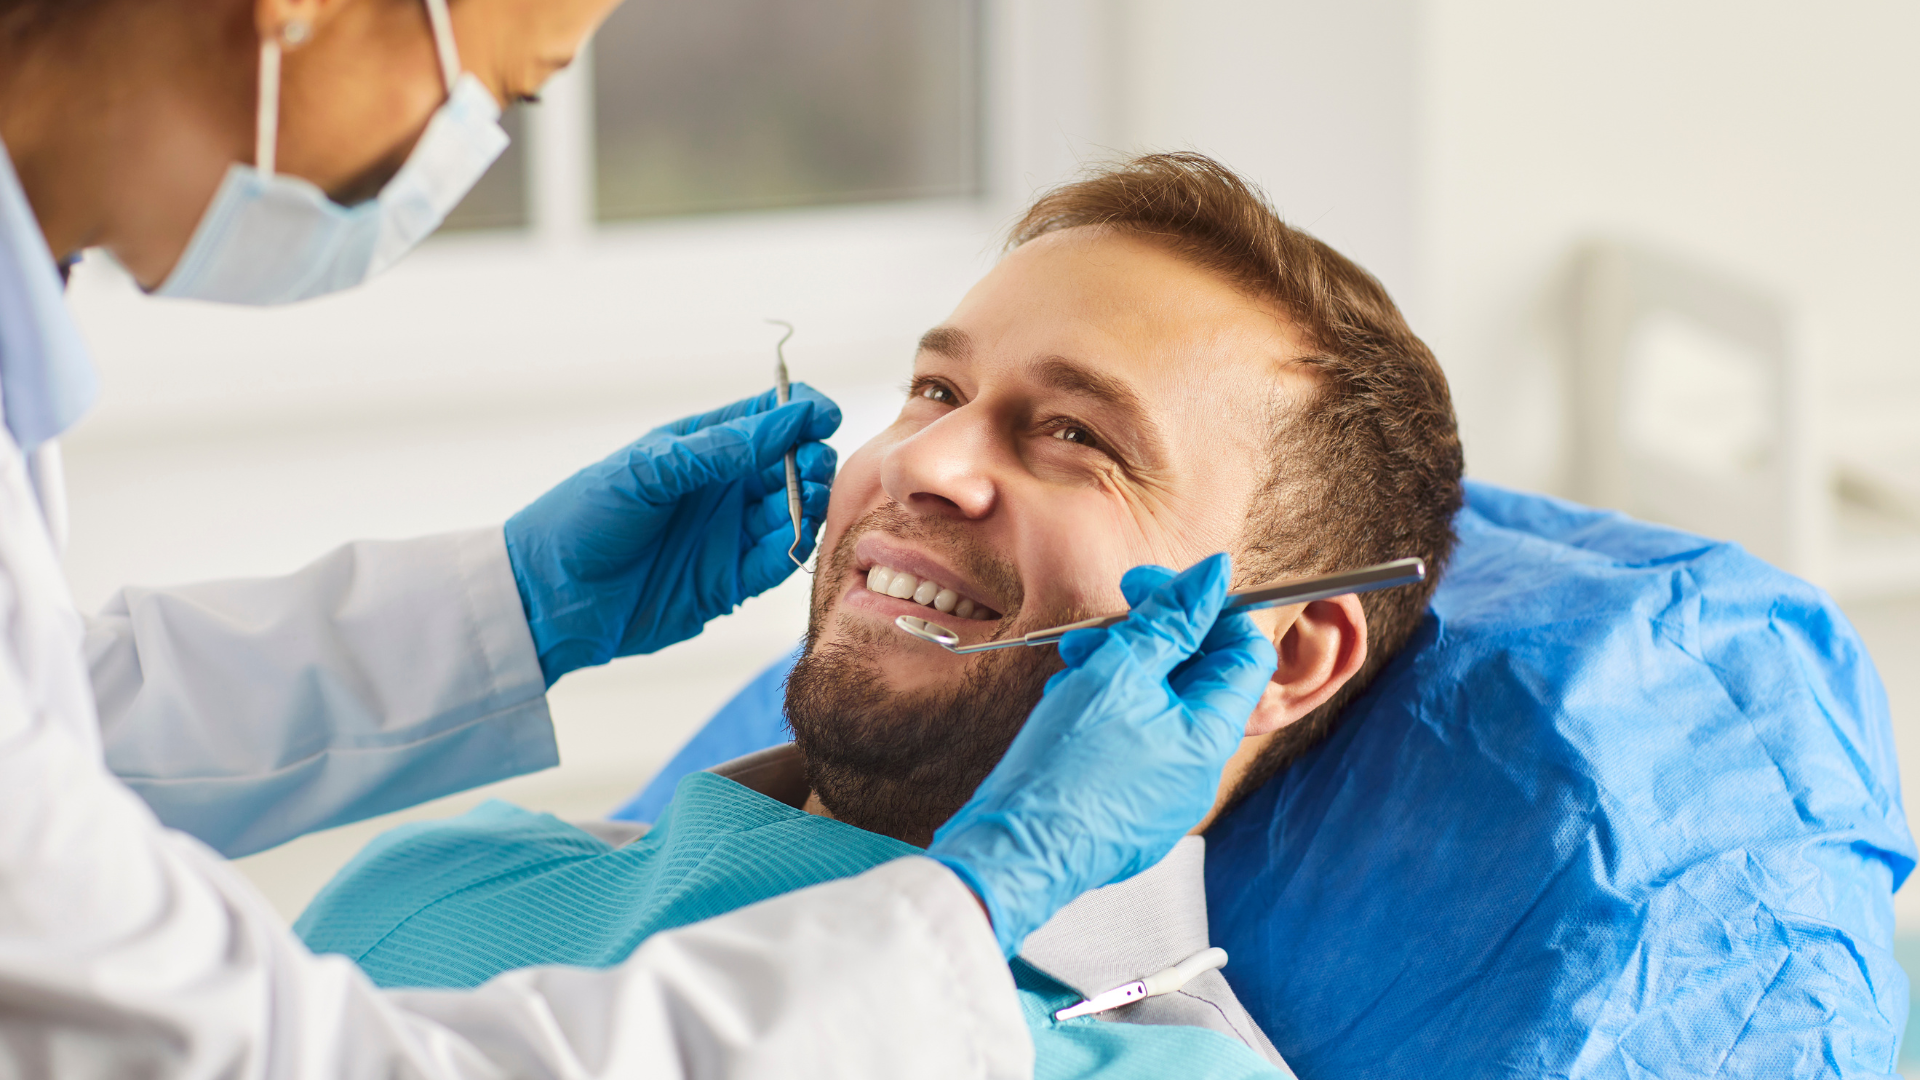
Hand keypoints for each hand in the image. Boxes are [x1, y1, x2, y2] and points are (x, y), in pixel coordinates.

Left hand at [505, 385, 840, 683]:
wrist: (548, 597)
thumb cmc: (582, 519)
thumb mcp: (645, 471)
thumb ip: (716, 450)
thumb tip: (784, 421)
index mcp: (698, 447)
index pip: (765, 418)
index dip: (799, 411)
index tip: (821, 414)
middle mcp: (720, 488)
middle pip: (790, 463)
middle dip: (811, 458)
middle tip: (811, 465)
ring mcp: (727, 534)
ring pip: (792, 511)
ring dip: (809, 502)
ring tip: (806, 501)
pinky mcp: (728, 582)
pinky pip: (776, 561)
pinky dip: (794, 549)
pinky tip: (796, 539)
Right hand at [925, 553, 1276, 955]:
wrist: (1015, 849)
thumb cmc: (1063, 767)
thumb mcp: (1117, 671)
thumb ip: (1170, 620)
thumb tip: (1214, 577)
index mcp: (1211, 735)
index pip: (1245, 652)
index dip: (1206, 610)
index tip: (1156, 590)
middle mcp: (1200, 771)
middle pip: (1197, 678)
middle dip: (1149, 639)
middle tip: (1101, 627)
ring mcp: (1168, 794)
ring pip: (1159, 709)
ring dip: (1120, 672)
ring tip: (1073, 666)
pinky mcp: (1134, 809)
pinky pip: (1136, 743)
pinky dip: (1108, 713)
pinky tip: (1069, 705)